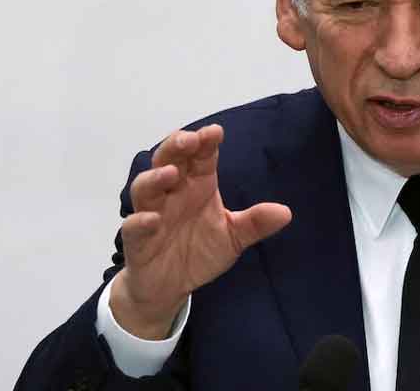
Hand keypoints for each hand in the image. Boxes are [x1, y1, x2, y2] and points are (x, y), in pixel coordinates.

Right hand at [110, 124, 291, 338]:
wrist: (170, 287)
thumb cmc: (199, 251)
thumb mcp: (233, 237)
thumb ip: (255, 223)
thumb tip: (286, 213)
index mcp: (197, 186)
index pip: (200, 157)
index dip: (205, 143)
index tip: (216, 132)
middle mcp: (172, 193)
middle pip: (168, 160)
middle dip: (176, 147)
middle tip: (189, 139)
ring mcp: (152, 213)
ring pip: (145, 187)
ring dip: (156, 177)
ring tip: (171, 173)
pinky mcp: (136, 240)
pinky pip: (134, 226)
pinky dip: (141, 221)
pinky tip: (152, 219)